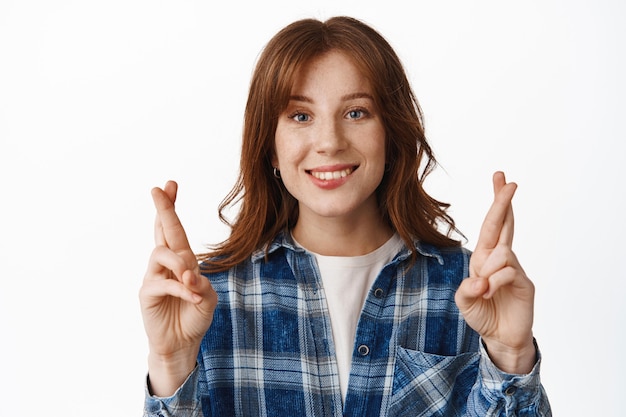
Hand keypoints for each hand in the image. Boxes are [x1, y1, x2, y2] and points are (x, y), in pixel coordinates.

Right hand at [139, 181, 216, 395]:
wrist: (182, 344)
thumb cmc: (194, 316)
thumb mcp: (208, 298)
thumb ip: (201, 284)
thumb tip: (188, 276)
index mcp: (181, 261)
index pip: (175, 230)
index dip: (171, 208)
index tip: (171, 184)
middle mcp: (166, 265)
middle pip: (162, 231)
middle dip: (163, 209)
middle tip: (158, 189)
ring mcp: (154, 277)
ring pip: (160, 254)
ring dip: (179, 264)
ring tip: (190, 280)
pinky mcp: (148, 294)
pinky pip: (162, 284)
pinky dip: (181, 289)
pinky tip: (193, 298)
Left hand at [455, 172, 535, 373]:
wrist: (500, 338)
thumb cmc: (483, 315)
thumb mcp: (464, 301)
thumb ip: (466, 290)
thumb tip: (479, 280)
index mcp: (484, 257)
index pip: (492, 224)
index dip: (497, 202)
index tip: (501, 178)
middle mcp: (500, 259)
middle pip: (504, 224)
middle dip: (503, 201)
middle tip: (508, 180)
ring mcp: (514, 269)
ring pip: (501, 252)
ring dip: (488, 270)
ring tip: (485, 289)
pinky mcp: (524, 283)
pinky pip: (508, 271)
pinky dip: (495, 281)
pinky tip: (491, 293)